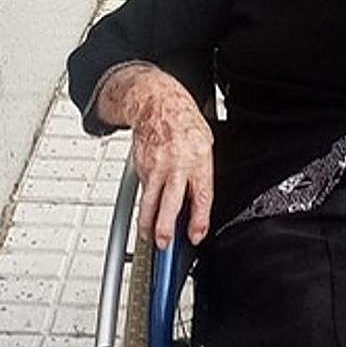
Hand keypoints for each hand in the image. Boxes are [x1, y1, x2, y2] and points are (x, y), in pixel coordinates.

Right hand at [126, 73, 214, 248]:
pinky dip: (144, 204)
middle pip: (170, 203)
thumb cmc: (184, 122)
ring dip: (147, 223)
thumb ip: (201, 173)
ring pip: (149, 202)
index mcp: (199, 158)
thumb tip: (198, 204)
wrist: (157, 102)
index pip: (201, 195)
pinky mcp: (140, 167)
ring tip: (149, 236)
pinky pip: (143, 192)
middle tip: (164, 245)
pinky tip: (146, 213)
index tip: (195, 236)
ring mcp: (156, 166)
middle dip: (166, 228)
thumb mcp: (205, 142)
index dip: (199, 219)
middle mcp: (176, 164)